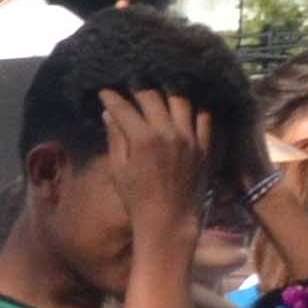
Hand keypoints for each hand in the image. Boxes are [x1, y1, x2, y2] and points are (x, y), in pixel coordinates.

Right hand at [98, 88, 217, 258]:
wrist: (169, 220)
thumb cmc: (137, 199)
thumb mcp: (119, 170)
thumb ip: (115, 138)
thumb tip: (109, 115)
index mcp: (142, 139)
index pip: (123, 107)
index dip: (111, 96)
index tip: (104, 91)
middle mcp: (168, 132)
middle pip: (152, 97)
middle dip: (137, 89)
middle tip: (129, 86)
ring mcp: (189, 137)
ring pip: (180, 100)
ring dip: (167, 92)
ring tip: (158, 91)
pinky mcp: (203, 145)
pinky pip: (203, 116)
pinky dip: (193, 108)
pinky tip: (183, 107)